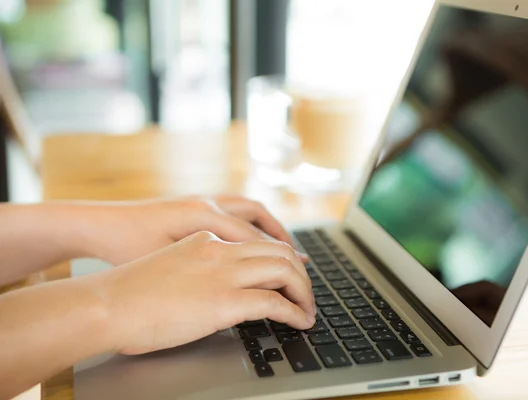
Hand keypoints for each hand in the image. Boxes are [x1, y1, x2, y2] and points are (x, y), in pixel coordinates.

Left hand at [76, 195, 302, 265]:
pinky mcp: (194, 203)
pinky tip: (253, 238)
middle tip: (300, 262)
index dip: (276, 263)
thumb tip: (241, 285)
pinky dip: (251, 222)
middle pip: (257, 216)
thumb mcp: (166, 262)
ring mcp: (201, 199)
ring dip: (269, 226)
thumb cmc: (125, 245)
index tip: (293, 283)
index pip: (252, 239)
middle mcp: (206, 202)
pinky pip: (234, 209)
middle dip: (282, 239)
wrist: (99, 223)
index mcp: (201, 215)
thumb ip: (204, 269)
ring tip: (285, 247)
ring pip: (248, 208)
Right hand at [93, 231, 314, 354]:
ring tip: (308, 309)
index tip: (292, 273)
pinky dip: (295, 312)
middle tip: (306, 293)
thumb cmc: (129, 294)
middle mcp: (220, 250)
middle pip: (280, 250)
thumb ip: (198, 271)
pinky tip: (300, 322)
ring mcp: (223, 273)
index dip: (281, 258)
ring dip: (304, 291)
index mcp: (206, 240)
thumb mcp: (171, 268)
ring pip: (285, 270)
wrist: (107, 304)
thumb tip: (213, 290)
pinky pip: (275, 302)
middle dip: (301, 273)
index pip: (258, 241)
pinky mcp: (224, 300)